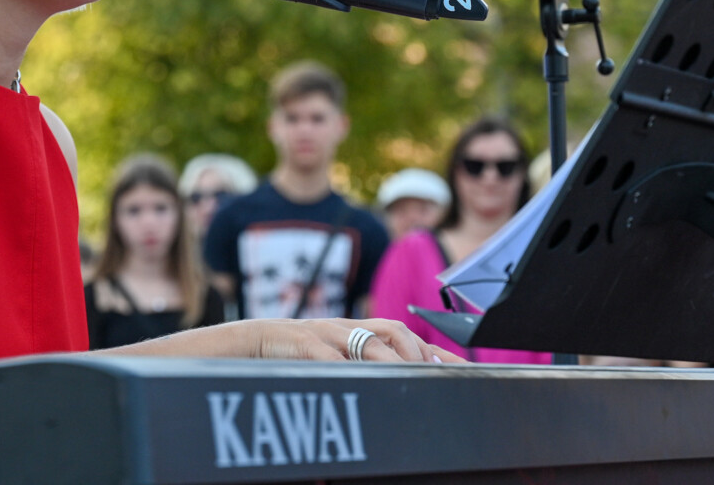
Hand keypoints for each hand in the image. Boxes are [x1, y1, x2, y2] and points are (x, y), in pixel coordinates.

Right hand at [240, 318, 464, 363]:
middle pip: (392, 332)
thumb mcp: (332, 359)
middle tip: (434, 376)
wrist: (252, 340)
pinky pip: (327, 355)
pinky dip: (344, 367)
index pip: (404, 336)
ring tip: (411, 378)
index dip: (433, 350)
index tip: (461, 367)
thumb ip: (361, 367)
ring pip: (367, 343)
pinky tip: (358, 381)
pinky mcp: (303, 343)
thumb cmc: (295, 355)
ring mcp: (326, 333)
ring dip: (392, 362)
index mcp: (356, 332)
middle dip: (417, 353)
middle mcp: (346, 329)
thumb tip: (397, 385)